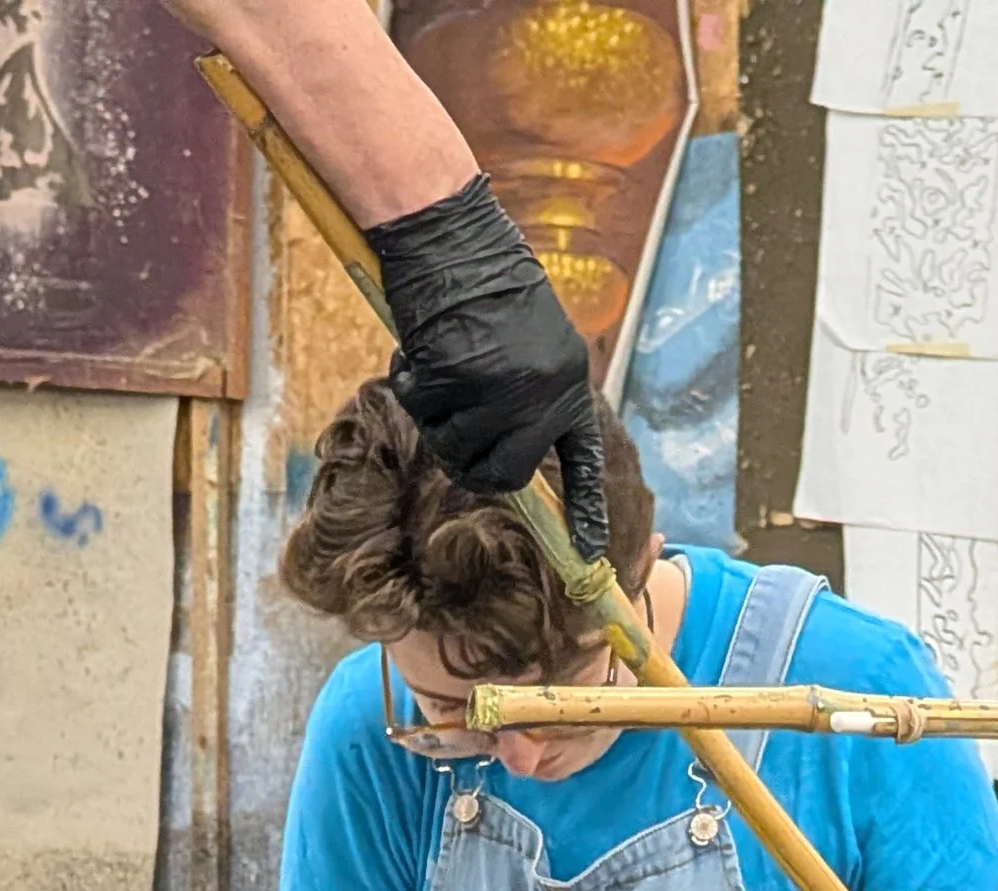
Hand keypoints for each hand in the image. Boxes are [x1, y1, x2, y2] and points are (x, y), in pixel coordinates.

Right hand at [368, 177, 607, 559]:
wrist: (452, 231)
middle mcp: (542, 393)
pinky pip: (422, 412)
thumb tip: (508, 455)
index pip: (582, 462)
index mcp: (569, 384)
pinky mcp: (455, 378)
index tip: (588, 551)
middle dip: (471, 462)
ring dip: (435, 418)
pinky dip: (409, 385)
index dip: (583, 511)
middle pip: (503, 476)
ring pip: (455, 449)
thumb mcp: (533, 339)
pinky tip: (417, 350)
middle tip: (451, 428)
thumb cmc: (487, 280)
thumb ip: (532, 395)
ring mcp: (499, 389)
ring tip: (437, 367)